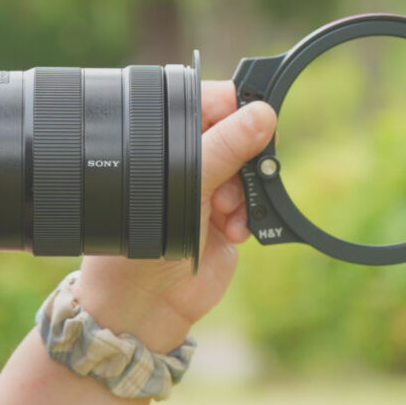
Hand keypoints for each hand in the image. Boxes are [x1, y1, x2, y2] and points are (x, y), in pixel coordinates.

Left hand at [72, 81, 277, 352]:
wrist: (148, 302)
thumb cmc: (144, 241)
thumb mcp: (187, 184)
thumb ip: (225, 148)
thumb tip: (261, 115)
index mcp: (167, 139)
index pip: (213, 102)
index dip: (238, 110)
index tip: (257, 122)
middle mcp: (189, 161)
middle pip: (240, 136)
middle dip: (244, 159)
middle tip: (239, 176)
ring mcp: (209, 190)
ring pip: (251, 172)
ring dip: (245, 193)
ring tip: (224, 212)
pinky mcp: (227, 219)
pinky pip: (255, 205)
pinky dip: (248, 217)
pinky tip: (232, 231)